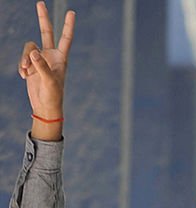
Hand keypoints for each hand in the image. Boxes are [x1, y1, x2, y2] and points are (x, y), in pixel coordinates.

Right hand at [20, 2, 74, 136]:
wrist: (45, 106)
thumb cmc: (53, 96)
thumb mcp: (49, 81)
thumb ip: (41, 66)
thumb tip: (33, 52)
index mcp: (61, 58)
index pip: (65, 38)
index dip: (68, 25)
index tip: (71, 12)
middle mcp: (51, 55)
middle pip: (46, 32)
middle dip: (43, 18)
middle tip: (40, 2)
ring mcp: (39, 59)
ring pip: (29, 47)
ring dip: (24, 58)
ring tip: (25, 71)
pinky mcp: (30, 64)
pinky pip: (23, 58)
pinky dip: (22, 66)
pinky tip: (24, 76)